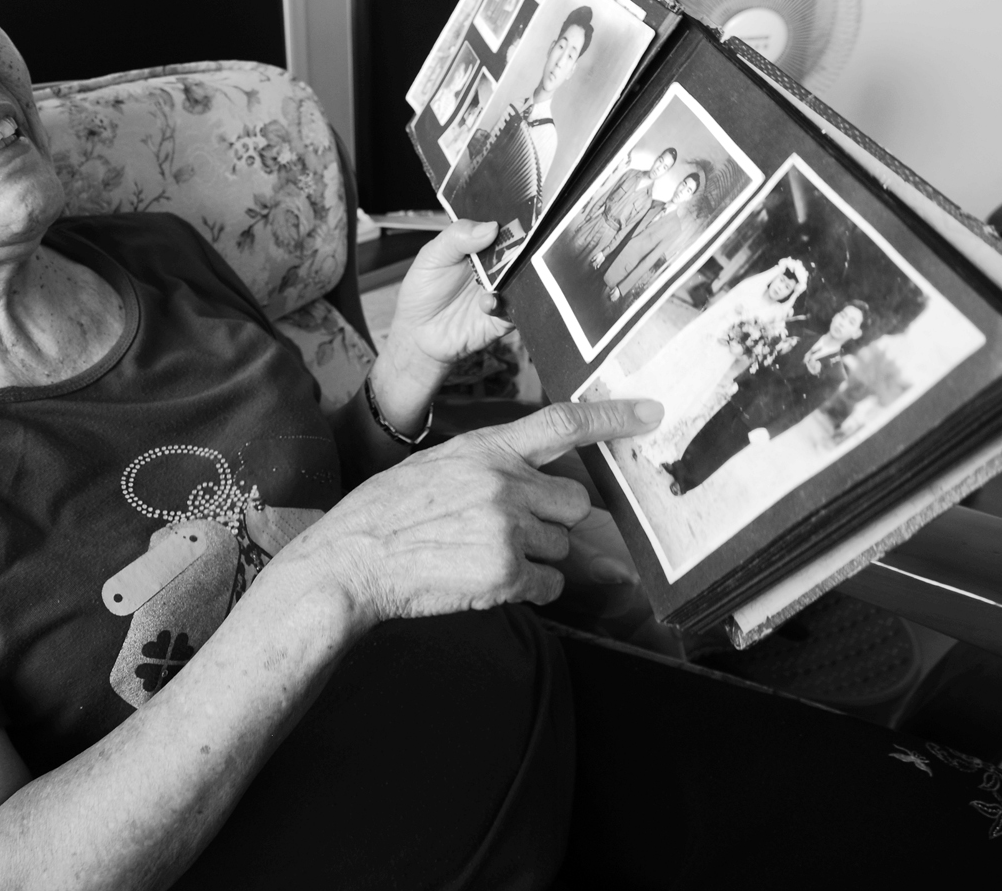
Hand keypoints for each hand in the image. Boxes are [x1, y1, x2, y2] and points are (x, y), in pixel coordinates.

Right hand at [278, 399, 662, 627]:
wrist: (349, 562)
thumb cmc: (387, 516)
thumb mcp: (437, 468)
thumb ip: (492, 468)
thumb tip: (539, 487)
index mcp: (485, 449)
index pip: (562, 424)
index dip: (613, 418)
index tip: (652, 413)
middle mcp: (503, 481)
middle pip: (574, 501)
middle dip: (553, 520)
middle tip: (508, 532)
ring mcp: (507, 526)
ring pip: (561, 545)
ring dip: (535, 557)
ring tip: (478, 555)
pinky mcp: (506, 571)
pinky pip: (549, 584)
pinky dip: (527, 589)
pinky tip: (483, 581)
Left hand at [372, 221, 513, 423]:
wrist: (416, 333)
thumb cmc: (423, 291)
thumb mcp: (432, 256)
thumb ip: (457, 237)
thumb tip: (491, 227)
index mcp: (482, 246)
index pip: (506, 228)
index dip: (513, 222)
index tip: (515, 220)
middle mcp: (497, 268)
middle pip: (521, 254)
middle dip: (519, 251)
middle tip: (510, 250)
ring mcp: (502, 292)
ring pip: (525, 282)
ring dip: (515, 279)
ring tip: (495, 280)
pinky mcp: (502, 319)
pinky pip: (515, 311)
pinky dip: (504, 305)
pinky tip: (487, 302)